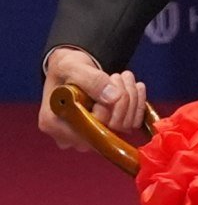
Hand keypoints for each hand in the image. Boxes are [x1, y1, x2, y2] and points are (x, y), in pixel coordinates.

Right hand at [38, 47, 152, 145]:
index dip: (108, 106)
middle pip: (110, 129)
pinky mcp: (104, 134)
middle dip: (124, 98)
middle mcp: (70, 137)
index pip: (91, 127)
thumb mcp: (72, 67)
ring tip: (125, 77)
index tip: (111, 80)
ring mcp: (88, 138)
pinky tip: (134, 87)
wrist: (71, 72)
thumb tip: (113, 98)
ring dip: (131, 99)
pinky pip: (130, 125)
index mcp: (54, 124)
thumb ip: (91, 80)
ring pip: (124, 127)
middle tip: (123, 74)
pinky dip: (136, 104)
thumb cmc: (66, 70)